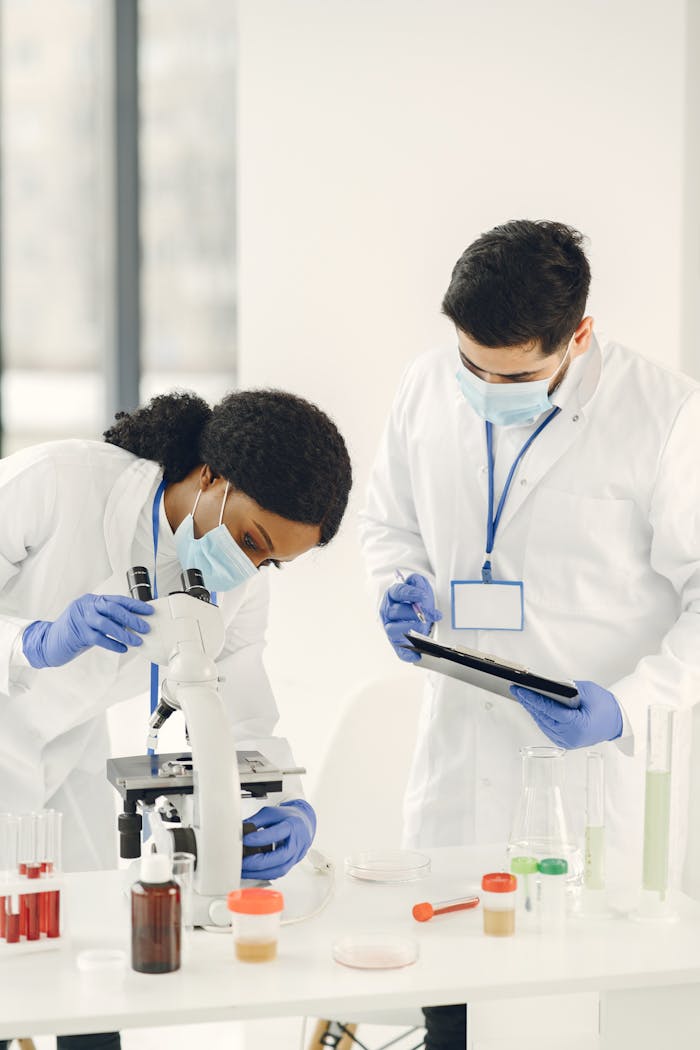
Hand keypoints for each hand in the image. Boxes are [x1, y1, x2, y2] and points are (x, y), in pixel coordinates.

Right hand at [22, 594, 153, 668]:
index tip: (148, 611)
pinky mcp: (77, 633)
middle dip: (132, 618)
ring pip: (107, 624)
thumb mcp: (91, 621)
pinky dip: (113, 644)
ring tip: (137, 640)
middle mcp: (86, 606)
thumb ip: (107, 619)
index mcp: (91, 600)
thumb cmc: (75, 632)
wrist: (49, 642)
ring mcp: (80, 619)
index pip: (117, 600)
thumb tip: (133, 623)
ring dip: (124, 633)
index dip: (134, 605)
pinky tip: (123, 649)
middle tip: (145, 627)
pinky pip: (99, 639)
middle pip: (113, 609)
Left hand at [241, 800, 315, 880]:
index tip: (244, 840)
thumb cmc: (287, 817)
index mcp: (292, 825)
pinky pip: (277, 873)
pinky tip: (251, 872)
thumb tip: (238, 831)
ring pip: (279, 870)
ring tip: (243, 870)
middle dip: (258, 862)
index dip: (259, 838)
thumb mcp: (271, 813)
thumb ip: (255, 821)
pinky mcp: (290, 865)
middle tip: (242, 861)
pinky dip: (263, 875)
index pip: (276, 833)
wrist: (303, 823)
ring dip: (259, 873)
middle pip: (280, 857)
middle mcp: (296, 843)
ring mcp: (295, 856)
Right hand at [380, 572, 441, 662]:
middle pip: (397, 611)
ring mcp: (390, 627)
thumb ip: (417, 582)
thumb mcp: (418, 586)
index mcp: (392, 595)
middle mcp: (388, 611)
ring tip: (425, 629)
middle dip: (416, 613)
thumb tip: (416, 584)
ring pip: (395, 630)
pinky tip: (416, 655)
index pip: (399, 592)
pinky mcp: (395, 641)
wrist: (412, 612)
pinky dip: (406, 654)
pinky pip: (398, 650)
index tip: (423, 596)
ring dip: (411, 629)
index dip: (411, 593)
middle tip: (432, 615)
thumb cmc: (414, 600)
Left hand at [511, 680, 622, 748]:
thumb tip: (544, 686)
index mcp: (577, 726)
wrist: (618, 721)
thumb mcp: (587, 691)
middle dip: (529, 703)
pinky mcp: (566, 742)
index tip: (520, 690)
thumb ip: (566, 688)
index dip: (532, 699)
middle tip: (516, 690)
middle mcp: (570, 737)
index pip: (549, 710)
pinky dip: (540, 717)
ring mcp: (567, 742)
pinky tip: (533, 706)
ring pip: (543, 724)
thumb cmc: (606, 706)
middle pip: (543, 717)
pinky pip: (548, 728)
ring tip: (521, 696)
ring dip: (532, 710)